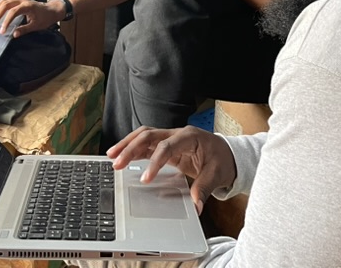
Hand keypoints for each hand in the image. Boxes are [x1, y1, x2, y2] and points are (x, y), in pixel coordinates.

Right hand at [0, 0, 61, 37]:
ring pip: (4, 1)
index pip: (13, 12)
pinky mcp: (19, 0)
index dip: (6, 21)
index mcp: (27, 6)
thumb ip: (25, 29)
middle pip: (6, 4)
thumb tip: (14, 34)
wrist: (52, 10)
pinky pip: (6, 0)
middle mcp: (22, 1)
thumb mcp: (36, 26)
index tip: (2, 30)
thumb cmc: (45, 17)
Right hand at [107, 126, 236, 214]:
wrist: (228, 153)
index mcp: (190, 137)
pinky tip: (122, 157)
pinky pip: (147, 144)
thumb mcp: (217, 174)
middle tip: (117, 163)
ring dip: (127, 145)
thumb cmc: (223, 160)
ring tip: (112, 156)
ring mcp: (170, 138)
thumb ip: (204, 188)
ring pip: (144, 136)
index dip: (154, 162)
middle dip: (131, 148)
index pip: (166, 146)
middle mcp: (177, 133)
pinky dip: (133, 150)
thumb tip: (196, 206)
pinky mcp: (166, 145)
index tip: (145, 179)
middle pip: (149, 135)